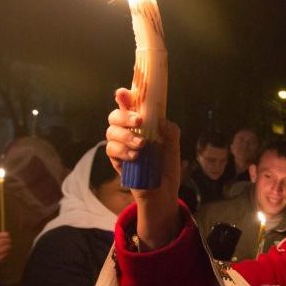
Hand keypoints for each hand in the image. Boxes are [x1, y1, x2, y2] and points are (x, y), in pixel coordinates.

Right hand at [0, 232, 11, 273]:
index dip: (1, 234)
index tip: (6, 234)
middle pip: (0, 242)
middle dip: (7, 240)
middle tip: (9, 239)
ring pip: (3, 248)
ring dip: (8, 246)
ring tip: (8, 245)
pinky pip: (3, 255)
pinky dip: (6, 252)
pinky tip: (6, 251)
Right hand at [106, 87, 181, 248]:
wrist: (162, 192)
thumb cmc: (166, 167)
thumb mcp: (174, 148)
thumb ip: (171, 132)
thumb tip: (162, 121)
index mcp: (142, 124)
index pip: (130, 105)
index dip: (124, 97)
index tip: (124, 93)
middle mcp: (128, 131)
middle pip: (115, 116)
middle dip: (124, 116)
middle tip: (138, 121)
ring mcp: (120, 145)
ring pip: (111, 132)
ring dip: (126, 136)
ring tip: (142, 145)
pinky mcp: (116, 160)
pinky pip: (111, 150)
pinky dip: (123, 151)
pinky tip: (135, 156)